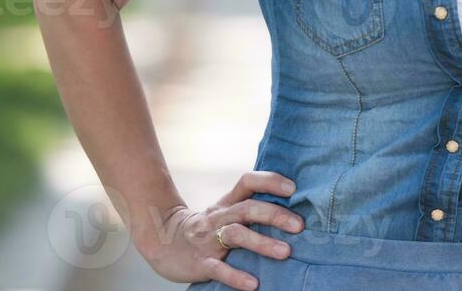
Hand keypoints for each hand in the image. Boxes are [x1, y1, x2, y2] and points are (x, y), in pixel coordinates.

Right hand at [135, 171, 303, 289]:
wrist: (162, 241)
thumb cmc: (204, 226)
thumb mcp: (224, 210)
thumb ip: (249, 206)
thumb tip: (290, 208)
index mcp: (227, 203)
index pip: (248, 181)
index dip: (270, 181)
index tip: (293, 188)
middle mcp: (220, 217)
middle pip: (248, 209)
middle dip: (275, 215)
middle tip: (299, 225)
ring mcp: (209, 240)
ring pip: (236, 235)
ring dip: (262, 243)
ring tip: (286, 252)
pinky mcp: (200, 263)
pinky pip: (219, 269)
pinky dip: (236, 276)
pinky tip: (253, 284)